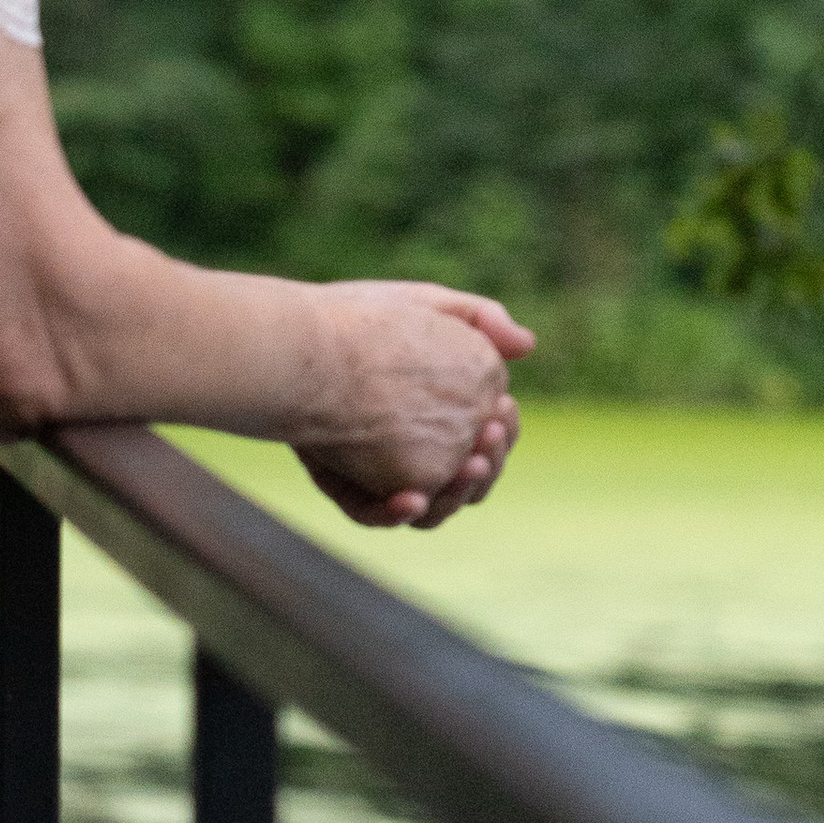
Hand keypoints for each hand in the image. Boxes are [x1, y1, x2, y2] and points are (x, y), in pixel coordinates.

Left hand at [295, 285, 532, 530]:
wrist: (296, 336)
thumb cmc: (363, 318)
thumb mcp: (423, 307)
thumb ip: (478, 320)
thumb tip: (527, 345)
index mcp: (448, 419)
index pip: (493, 438)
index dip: (503, 430)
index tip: (502, 410)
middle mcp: (421, 454)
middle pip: (471, 479)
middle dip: (488, 465)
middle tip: (484, 442)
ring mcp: (385, 474)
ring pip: (435, 507)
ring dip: (457, 494)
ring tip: (467, 467)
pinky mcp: (347, 487)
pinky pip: (376, 515)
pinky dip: (397, 513)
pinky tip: (411, 496)